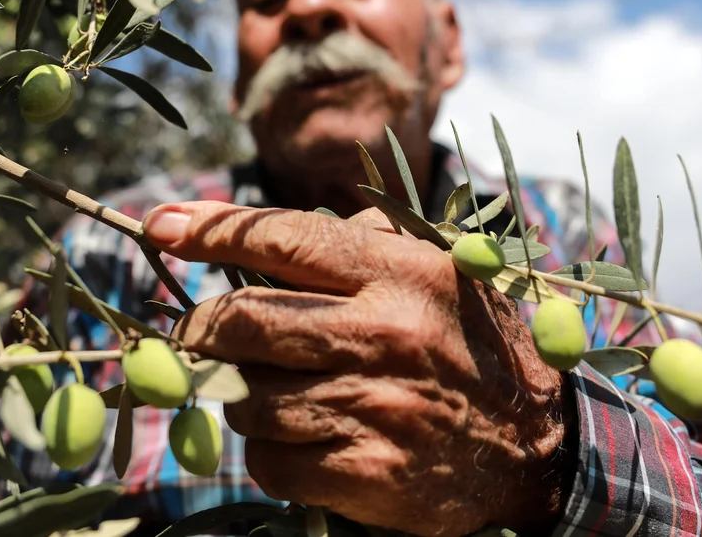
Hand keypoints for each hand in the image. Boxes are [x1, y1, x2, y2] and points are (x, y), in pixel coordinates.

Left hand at [142, 202, 568, 536]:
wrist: (540, 447)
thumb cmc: (473, 342)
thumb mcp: (439, 268)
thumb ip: (363, 238)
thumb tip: (259, 228)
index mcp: (400, 271)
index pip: (282, 238)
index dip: (211, 229)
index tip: (160, 225)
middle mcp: (383, 333)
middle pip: (239, 321)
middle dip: (200, 326)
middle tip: (196, 331)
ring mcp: (372, 407)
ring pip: (245, 397)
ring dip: (242, 395)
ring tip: (278, 390)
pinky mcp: (366, 475)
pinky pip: (268, 461)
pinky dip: (269, 450)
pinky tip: (304, 436)